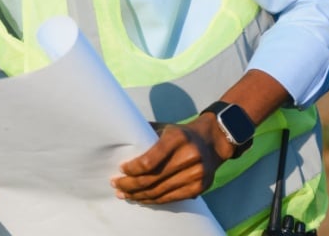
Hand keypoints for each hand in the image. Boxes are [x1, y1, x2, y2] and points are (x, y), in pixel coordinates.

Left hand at [110, 116, 225, 203]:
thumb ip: (144, 134)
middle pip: (152, 178)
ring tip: (124, 194)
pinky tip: (141, 199)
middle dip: (130, 184)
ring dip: (139, 195)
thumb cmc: (180, 134)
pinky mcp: (199, 187)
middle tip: (115, 184)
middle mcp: (189, 156)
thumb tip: (118, 140)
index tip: (120, 169)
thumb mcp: (164, 128)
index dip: (132, 169)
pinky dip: (154, 200)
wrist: (212, 141)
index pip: (149, 161)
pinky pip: (171, 198)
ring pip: (160, 191)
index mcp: (177, 138)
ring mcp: (196, 174)